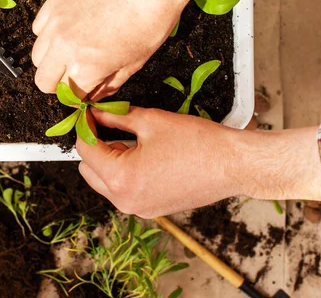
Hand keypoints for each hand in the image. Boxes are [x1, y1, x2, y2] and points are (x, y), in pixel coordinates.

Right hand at [32, 0, 200, 98]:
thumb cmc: (150, 21)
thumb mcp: (134, 64)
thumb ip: (108, 85)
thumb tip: (94, 95)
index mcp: (86, 68)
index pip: (68, 96)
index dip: (79, 97)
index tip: (84, 91)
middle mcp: (64, 47)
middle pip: (43, 81)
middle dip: (59, 84)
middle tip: (74, 76)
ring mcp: (56, 23)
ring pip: (37, 56)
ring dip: (52, 60)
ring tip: (71, 52)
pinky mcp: (55, 1)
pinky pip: (38, 29)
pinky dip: (48, 35)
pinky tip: (67, 30)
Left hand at [77, 107, 320, 218]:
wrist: (235, 165)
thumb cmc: (197, 142)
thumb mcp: (151, 121)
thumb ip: (116, 117)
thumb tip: (95, 113)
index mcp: (121, 179)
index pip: (85, 149)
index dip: (85, 126)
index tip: (90, 111)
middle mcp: (125, 201)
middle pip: (89, 170)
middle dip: (95, 145)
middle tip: (109, 122)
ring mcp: (138, 209)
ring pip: (105, 182)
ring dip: (109, 160)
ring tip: (129, 138)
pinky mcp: (152, 210)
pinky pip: (124, 191)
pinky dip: (125, 173)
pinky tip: (142, 154)